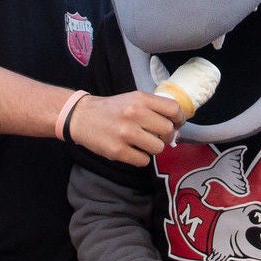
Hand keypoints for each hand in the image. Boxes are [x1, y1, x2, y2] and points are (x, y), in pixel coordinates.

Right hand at [69, 91, 184, 166]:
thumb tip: (176, 128)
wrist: (81, 116)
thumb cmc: (111, 109)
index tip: (176, 124)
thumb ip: (153, 109)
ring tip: (142, 144)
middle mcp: (134, 114)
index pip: (173, 109)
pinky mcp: (117, 151)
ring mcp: (125, 133)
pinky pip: (143, 161)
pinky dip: (140, 158)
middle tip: (158, 136)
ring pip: (158, 148)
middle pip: (167, 131)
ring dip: (153, 148)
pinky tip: (131, 150)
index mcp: (140, 99)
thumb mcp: (132, 99)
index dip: (179, 119)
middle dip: (166, 136)